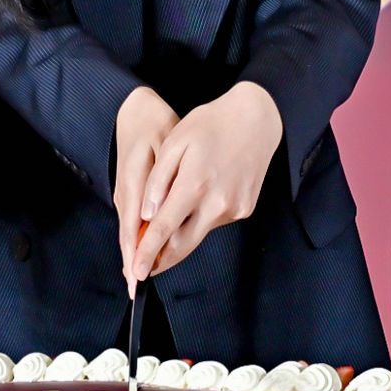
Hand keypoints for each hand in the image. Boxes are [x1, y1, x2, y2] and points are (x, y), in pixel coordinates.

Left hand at [125, 82, 284, 283]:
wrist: (255, 118)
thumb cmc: (211, 124)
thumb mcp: (175, 141)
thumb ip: (158, 180)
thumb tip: (147, 213)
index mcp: (195, 184)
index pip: (163, 228)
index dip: (146, 252)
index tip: (135, 272)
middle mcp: (217, 202)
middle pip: (183, 245)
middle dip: (161, 260)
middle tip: (142, 270)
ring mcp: (234, 208)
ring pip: (198, 234)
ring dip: (179, 237)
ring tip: (162, 233)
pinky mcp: (245, 209)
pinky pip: (214, 222)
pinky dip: (200, 220)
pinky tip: (197, 201)